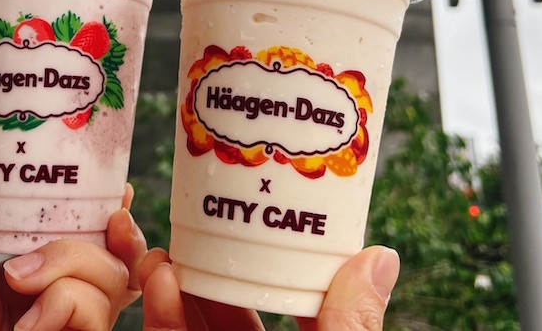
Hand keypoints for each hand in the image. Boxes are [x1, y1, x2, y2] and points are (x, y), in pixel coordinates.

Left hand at [0, 168, 146, 330]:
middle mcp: (57, 311)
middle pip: (110, 257)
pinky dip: (63, 305)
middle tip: (56, 241)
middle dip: (93, 235)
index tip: (116, 192)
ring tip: (21, 289)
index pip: (85, 243)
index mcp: (27, 287)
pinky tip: (30, 325)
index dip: (107, 216)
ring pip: (111, 280)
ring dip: (66, 270)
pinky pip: (96, 312)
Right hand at [138, 245, 399, 330]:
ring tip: (170, 247)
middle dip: (212, 268)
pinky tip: (161, 281)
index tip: (266, 221)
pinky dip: (161, 316)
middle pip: (233, 315)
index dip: (280, 269)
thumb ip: (352, 328)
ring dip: (177, 285)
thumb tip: (381, 257)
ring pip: (192, 326)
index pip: (294, 312)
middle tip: (197, 221)